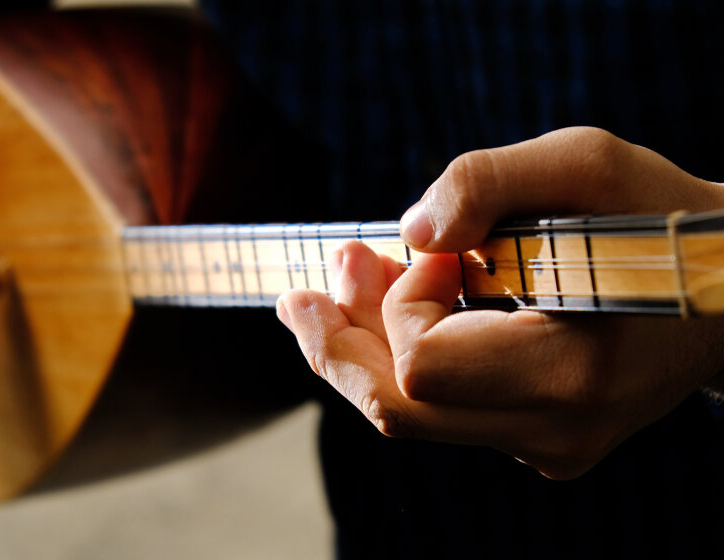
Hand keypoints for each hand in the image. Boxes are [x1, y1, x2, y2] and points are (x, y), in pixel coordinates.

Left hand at [277, 127, 723, 478]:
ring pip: (411, 413)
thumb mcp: (585, 166)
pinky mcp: (536, 439)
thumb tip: (410, 230)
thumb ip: (489, 181)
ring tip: (344, 280)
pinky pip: (442, 407)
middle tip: (298, 297)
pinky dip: (405, 356)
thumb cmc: (661, 222)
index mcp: (571, 373)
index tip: (438, 250)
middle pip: (398, 407)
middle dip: (336, 345)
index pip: (426, 364)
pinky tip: (399, 304)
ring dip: (363, 346)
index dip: (404, 303)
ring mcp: (543, 443)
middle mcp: (553, 428)